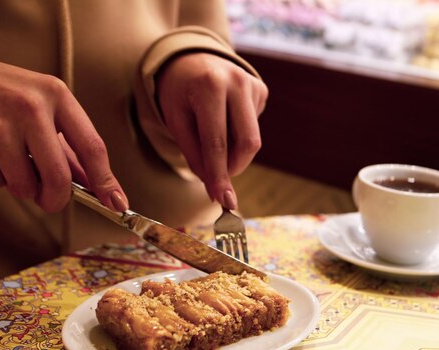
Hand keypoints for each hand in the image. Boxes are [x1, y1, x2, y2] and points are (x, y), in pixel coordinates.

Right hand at [0, 61, 127, 211]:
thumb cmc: (3, 94)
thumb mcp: (41, 108)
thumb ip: (68, 147)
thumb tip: (95, 185)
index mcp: (57, 95)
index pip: (92, 147)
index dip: (106, 181)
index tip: (117, 203)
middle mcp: (31, 105)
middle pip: (59, 176)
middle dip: (56, 199)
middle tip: (49, 200)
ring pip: (23, 184)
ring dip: (22, 188)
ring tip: (12, 166)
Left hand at [156, 53, 267, 209]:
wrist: (190, 59)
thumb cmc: (178, 92)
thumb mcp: (176, 120)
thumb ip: (194, 154)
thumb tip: (215, 189)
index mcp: (209, 85)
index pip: (217, 142)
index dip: (220, 174)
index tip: (224, 200)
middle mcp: (237, 80)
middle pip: (248, 143)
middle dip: (233, 167)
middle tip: (217, 179)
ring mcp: (253, 84)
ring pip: (253, 139)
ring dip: (234, 153)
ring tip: (213, 141)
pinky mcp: (262, 90)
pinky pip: (253, 127)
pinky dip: (238, 135)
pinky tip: (224, 120)